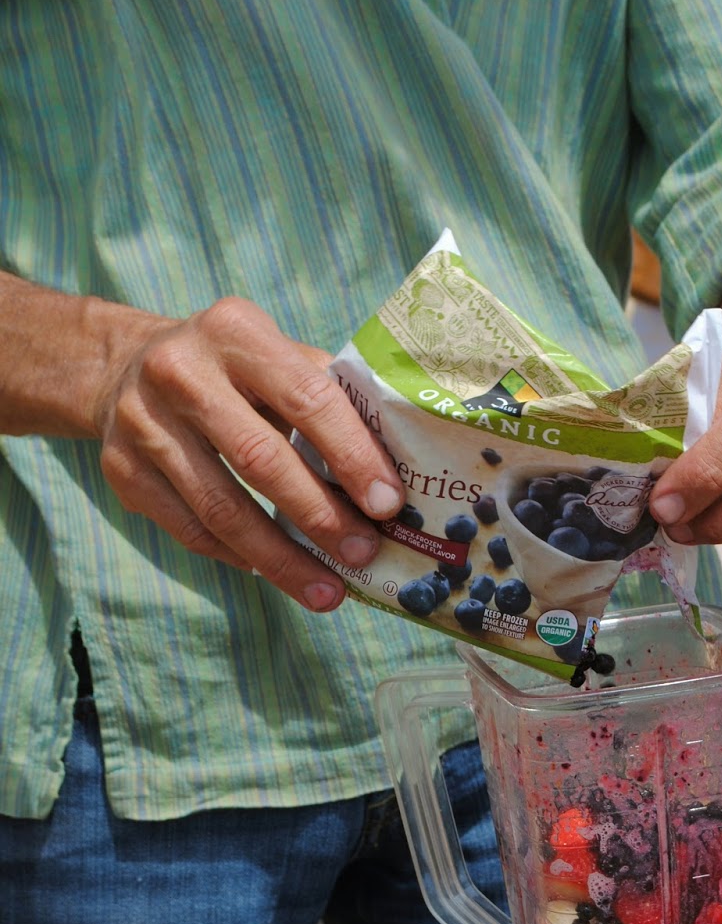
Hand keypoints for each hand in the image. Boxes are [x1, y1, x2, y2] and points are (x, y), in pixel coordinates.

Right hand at [94, 297, 402, 609]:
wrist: (124, 365)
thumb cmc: (232, 369)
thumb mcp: (275, 356)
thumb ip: (328, 398)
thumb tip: (396, 472)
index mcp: (234, 332)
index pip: (306, 398)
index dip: (351, 455)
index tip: (387, 504)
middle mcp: (181, 372)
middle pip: (260, 460)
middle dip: (319, 516)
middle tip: (362, 554)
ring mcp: (143, 423)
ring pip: (220, 509)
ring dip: (281, 559)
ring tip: (327, 591)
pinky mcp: (122, 469)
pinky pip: (190, 529)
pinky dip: (238, 557)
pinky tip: (275, 573)